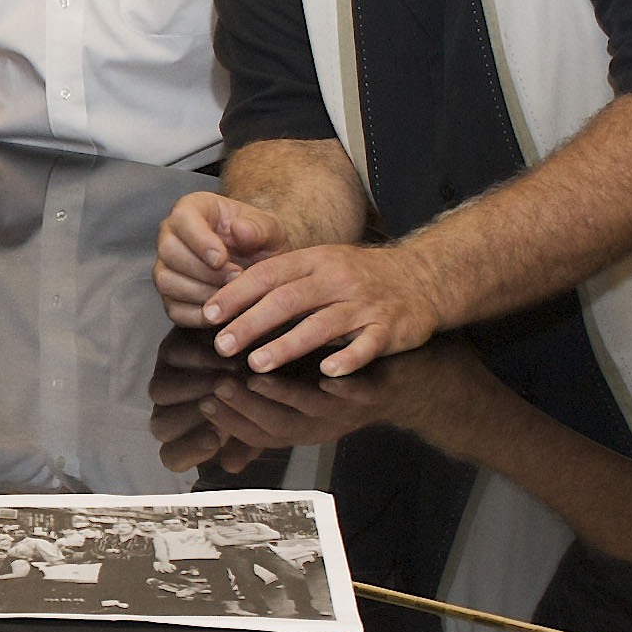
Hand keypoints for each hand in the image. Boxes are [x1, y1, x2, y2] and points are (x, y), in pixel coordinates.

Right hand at [154, 191, 290, 327]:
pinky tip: (223, 310)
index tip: (222, 258)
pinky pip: (174, 309)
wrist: (262, 266)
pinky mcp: (170, 297)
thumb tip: (240, 230)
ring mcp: (166, 267)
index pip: (182, 219)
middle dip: (203, 270)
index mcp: (193, 209)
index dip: (199, 241)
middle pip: (169, 252)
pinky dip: (199, 314)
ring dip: (202, 292)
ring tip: (232, 294)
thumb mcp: (270, 230)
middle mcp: (172, 236)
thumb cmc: (261, 241)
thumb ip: (259, 227)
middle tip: (235, 277)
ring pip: (166, 281)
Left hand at [197, 239, 447, 376]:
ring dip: (288, 344)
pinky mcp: (390, 327)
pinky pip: (368, 343)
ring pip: (322, 324)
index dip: (236, 293)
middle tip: (223, 344)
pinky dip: (349, 357)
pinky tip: (328, 370)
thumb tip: (229, 301)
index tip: (208, 314)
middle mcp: (338, 279)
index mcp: (316, 261)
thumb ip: (281, 280)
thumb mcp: (320, 266)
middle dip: (252, 323)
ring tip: (258, 363)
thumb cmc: (358, 277)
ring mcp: (365, 303)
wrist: (423, 277)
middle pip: (289, 300)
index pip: (269, 274)